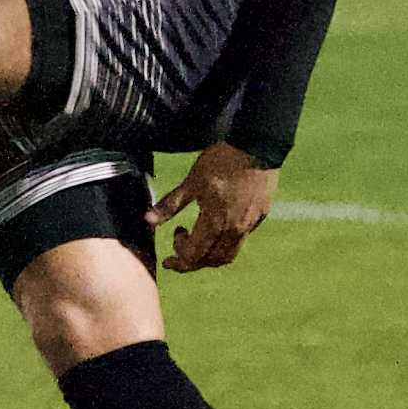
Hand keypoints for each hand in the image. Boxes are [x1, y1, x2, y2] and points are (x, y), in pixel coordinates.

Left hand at [147, 142, 278, 273]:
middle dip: (192, 261)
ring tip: (195, 239)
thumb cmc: (221, 162)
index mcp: (215, 223)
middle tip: (178, 250)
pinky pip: (240, 240)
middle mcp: (235, 230)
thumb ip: (170, 204)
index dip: (179, 262)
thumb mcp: (191, 182)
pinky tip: (214, 227)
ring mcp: (250, 224)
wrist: (256, 146)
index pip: (195, 257)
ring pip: (229, 254)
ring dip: (209, 255)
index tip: (168, 258)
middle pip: (212, 260)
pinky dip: (224, 243)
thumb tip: (148, 220)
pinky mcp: (260, 217)